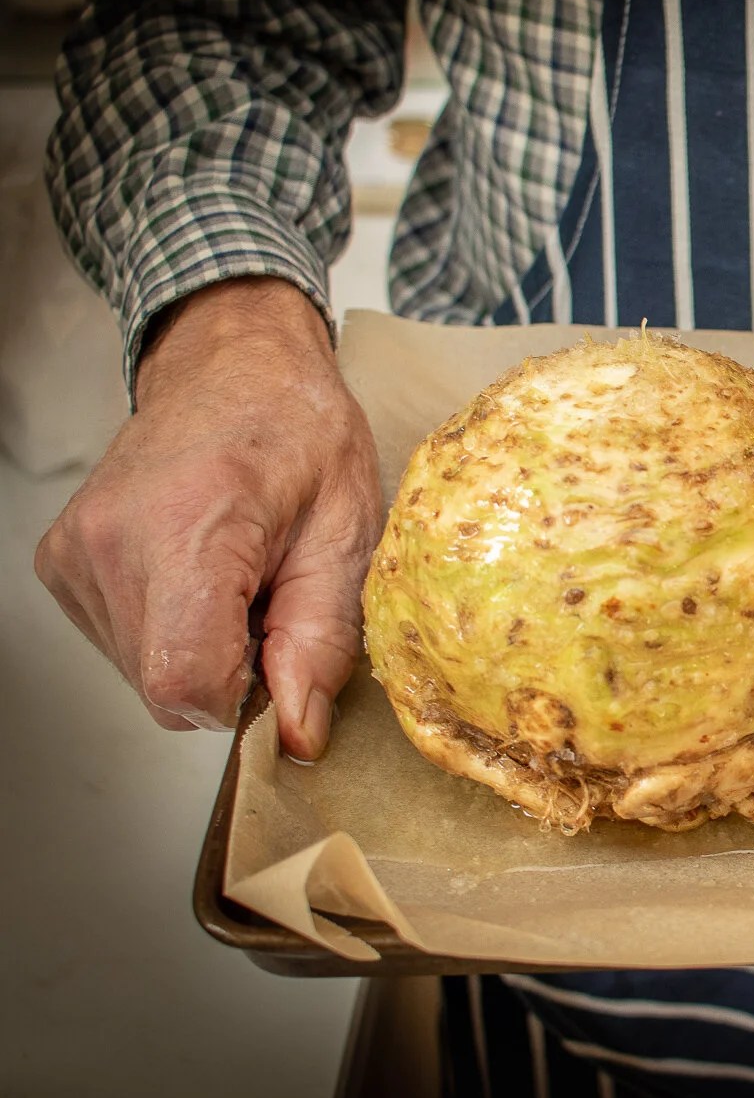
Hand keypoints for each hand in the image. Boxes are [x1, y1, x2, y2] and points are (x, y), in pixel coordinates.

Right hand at [34, 277, 381, 758]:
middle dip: (232, 671)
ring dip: (204, 649)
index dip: (243, 697)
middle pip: (164, 686)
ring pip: (143, 674)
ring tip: (241, 577)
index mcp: (190, 525)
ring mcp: (75, 553)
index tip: (282, 655)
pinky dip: (173, 628)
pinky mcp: (62, 564)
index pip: (183, 679)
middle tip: (272, 599)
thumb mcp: (347, 532)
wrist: (235, 364)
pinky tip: (204, 574)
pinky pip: (123, 644)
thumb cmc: (300, 431)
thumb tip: (297, 733)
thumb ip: (321, 639)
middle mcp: (112, 541)